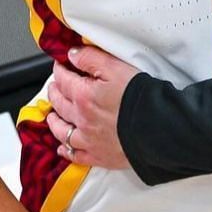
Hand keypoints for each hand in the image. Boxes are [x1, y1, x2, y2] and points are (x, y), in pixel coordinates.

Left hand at [44, 45, 140, 170]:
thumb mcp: (116, 68)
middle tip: (54, 88)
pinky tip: (63, 148)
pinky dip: (66, 151)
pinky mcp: (99, 156)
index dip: (59, 71)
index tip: (59, 67)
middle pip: (59, 105)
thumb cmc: (140, 98)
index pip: (63, 80)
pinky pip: (76, 155)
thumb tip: (72, 55)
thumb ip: (91, 58)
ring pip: (62, 131)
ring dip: (54, 122)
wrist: (159, 129)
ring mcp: (89, 140)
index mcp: (84, 96)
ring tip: (52, 116)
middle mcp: (82, 119)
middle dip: (54, 93)